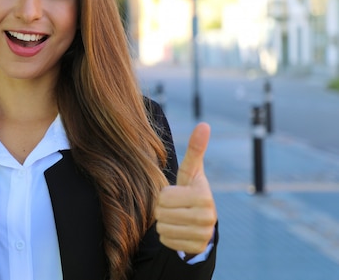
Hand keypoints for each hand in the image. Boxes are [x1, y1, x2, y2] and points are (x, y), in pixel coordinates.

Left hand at [155, 122, 216, 254]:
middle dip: (163, 210)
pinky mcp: (197, 248)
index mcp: (204, 196)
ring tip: (176, 218)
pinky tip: (179, 230)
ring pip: (163, 228)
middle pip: (162, 214)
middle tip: (175, 208)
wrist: (200, 220)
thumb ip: (196, 149)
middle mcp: (208, 217)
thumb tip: (204, 124)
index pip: (164, 197)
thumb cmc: (191, 191)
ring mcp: (204, 234)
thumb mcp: (191, 172)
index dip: (164, 195)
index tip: (176, 195)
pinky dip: (168, 236)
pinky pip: (167, 241)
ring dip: (164, 223)